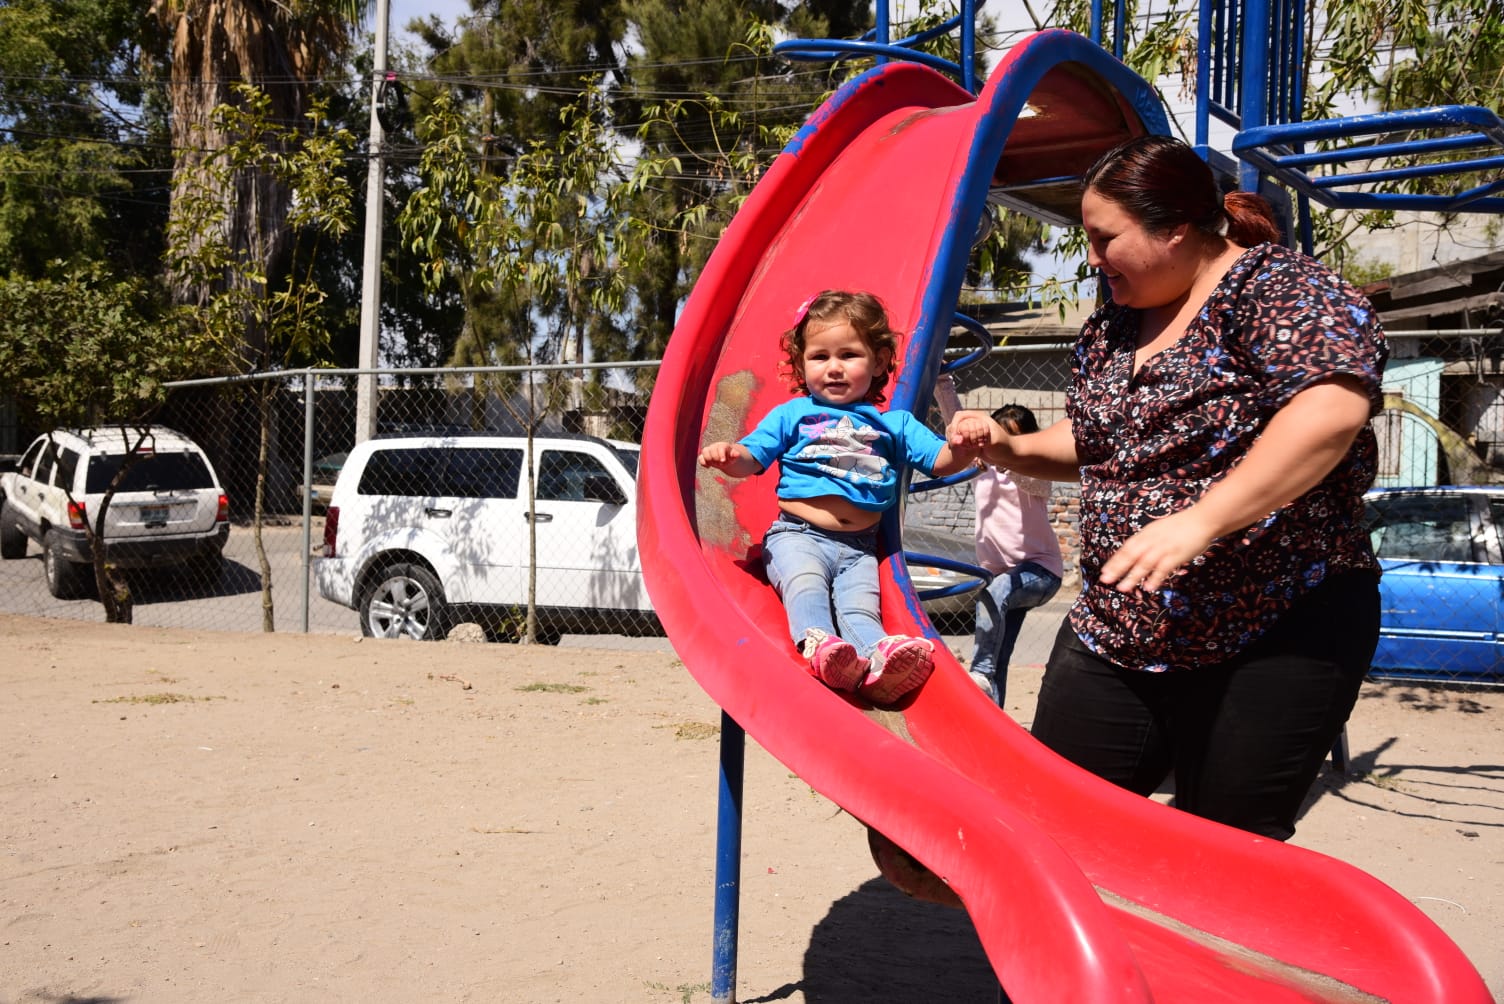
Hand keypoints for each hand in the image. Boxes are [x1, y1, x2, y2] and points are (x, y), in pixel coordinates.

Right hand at [698, 441, 746, 469]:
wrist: (724, 459)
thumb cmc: (730, 457)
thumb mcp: (734, 457)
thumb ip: (735, 455)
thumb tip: (737, 454)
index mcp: (722, 446)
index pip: (720, 448)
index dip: (721, 454)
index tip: (723, 461)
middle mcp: (714, 446)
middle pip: (711, 449)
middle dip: (715, 458)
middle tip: (721, 464)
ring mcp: (708, 450)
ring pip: (704, 451)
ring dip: (708, 460)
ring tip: (713, 464)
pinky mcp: (703, 456)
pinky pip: (700, 458)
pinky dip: (703, 463)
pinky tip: (708, 467)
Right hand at [947, 412, 998, 449]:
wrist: (1008, 455)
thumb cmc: (1003, 446)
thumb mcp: (993, 441)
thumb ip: (978, 439)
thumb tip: (966, 438)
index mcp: (980, 417)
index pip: (960, 416)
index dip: (954, 425)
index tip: (954, 438)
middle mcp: (975, 422)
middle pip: (956, 423)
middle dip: (953, 434)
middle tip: (953, 445)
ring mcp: (973, 430)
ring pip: (957, 432)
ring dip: (954, 440)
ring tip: (955, 448)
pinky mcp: (972, 439)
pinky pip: (960, 439)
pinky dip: (957, 444)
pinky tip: (959, 451)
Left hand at [1098, 509, 1219, 593]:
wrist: (1202, 520)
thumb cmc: (1181, 526)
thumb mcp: (1159, 529)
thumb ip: (1147, 540)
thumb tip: (1135, 552)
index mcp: (1146, 534)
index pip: (1126, 548)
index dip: (1115, 560)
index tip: (1104, 571)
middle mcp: (1152, 540)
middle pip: (1131, 555)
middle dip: (1117, 568)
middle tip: (1106, 580)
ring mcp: (1164, 547)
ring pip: (1144, 563)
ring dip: (1133, 576)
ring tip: (1123, 588)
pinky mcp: (1176, 554)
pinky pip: (1163, 568)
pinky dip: (1155, 577)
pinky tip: (1148, 587)